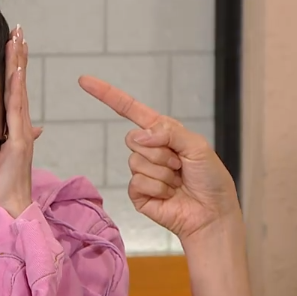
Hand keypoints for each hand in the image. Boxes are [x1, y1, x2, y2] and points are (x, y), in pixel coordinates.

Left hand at [0, 26, 42, 217]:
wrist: (12, 212)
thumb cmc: (3, 190)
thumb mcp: (1, 160)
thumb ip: (8, 142)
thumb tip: (28, 129)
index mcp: (15, 129)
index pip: (14, 90)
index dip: (15, 66)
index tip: (13, 43)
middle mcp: (22, 127)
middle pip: (20, 84)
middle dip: (19, 56)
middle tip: (17, 30)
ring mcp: (21, 134)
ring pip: (20, 91)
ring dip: (19, 65)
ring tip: (17, 40)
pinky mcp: (17, 144)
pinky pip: (16, 111)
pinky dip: (16, 90)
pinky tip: (15, 71)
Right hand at [78, 76, 240, 241]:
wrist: (212, 214)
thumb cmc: (211, 180)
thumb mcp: (198, 146)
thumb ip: (169, 132)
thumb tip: (139, 135)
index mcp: (162, 132)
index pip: (130, 110)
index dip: (107, 95)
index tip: (84, 81)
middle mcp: (149, 149)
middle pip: (133, 138)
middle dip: (160, 152)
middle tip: (180, 165)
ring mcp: (141, 172)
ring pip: (136, 162)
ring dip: (162, 173)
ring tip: (177, 182)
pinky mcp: (138, 193)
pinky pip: (137, 182)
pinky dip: (157, 188)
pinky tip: (169, 195)